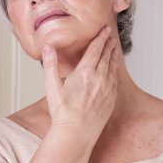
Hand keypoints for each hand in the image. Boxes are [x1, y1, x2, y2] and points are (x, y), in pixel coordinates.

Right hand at [41, 26, 119, 141]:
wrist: (76, 133)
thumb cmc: (62, 112)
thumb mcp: (51, 86)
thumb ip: (50, 64)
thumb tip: (47, 46)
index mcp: (85, 72)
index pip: (96, 49)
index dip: (101, 38)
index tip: (105, 30)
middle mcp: (99, 78)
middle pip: (106, 55)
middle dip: (108, 44)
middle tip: (110, 35)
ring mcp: (107, 88)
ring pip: (113, 66)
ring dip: (114, 55)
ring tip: (114, 47)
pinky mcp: (111, 98)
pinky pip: (115, 79)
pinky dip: (115, 69)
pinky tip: (114, 68)